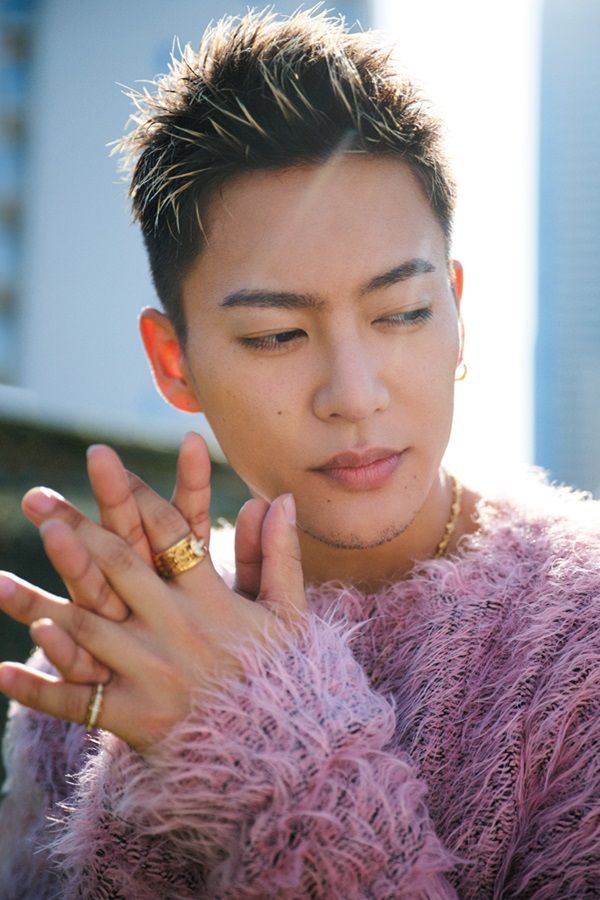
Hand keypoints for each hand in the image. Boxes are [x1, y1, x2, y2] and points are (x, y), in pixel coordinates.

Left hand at [0, 437, 306, 753]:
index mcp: (211, 599)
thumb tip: (280, 497)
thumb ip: (277, 553)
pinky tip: (3, 671)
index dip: (134, 493)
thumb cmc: (283, 675)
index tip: (102, 460)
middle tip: (37, 499)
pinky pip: (78, 703)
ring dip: (38, 604)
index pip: (167, 533)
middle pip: (117, 569)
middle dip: (76, 530)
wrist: (279, 752)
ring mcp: (150, 674)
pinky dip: (40, 689)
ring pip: (84, 632)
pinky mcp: (133, 717)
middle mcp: (175, 630)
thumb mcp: (287, 612)